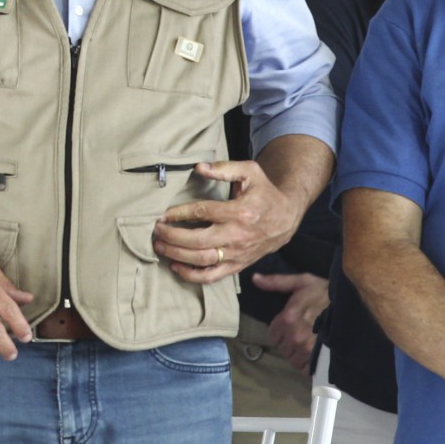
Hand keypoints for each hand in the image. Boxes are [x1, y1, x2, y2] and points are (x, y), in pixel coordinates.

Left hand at [153, 160, 302, 284]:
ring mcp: (238, 253)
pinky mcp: (238, 265)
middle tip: (156, 231)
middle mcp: (238, 235)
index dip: (178, 214)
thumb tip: (198, 167)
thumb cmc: (265, 192)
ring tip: (160, 246)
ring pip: (202, 260)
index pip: (202, 213)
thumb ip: (224, 168)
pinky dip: (192, 276)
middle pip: (197, 240)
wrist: (288, 217)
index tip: (162, 214)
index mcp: (240, 212)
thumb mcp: (250, 172)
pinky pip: (213, 276)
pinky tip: (176, 266)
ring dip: (177, 255)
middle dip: (172, 236)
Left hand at [252, 271, 328, 373]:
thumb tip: (255, 279)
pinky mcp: (320, 358)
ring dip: (298, 355)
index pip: (273, 335)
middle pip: (283, 349)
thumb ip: (276, 282)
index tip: (289, 328)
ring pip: (294, 360)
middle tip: (300, 337)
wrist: (352, 307)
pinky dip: (309, 365)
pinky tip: (315, 356)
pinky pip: (307, 369)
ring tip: (307, 347)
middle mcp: (295, 336)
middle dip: (289, 344)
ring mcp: (308, 349)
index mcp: (287, 318)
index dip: (280, 332)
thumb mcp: (301, 282)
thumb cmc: (325, 293)